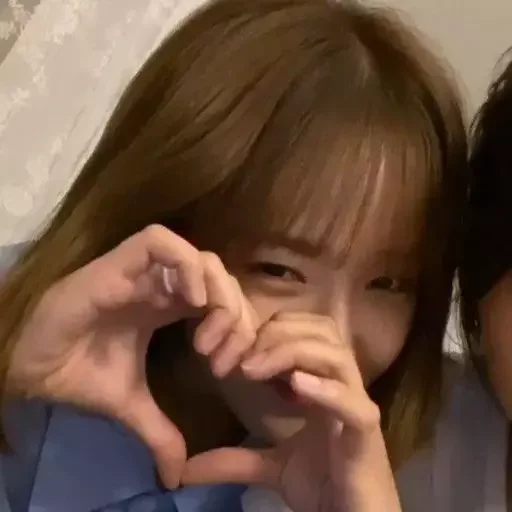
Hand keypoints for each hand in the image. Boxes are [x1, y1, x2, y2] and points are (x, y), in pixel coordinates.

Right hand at [6, 225, 255, 487]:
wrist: (35, 367)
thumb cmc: (82, 375)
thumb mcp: (132, 404)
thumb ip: (161, 431)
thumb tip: (176, 477)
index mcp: (171, 307)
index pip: (223, 300)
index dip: (237, 327)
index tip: (225, 367)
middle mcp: (164, 285)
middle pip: (222, 278)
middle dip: (236, 314)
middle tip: (221, 356)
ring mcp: (144, 270)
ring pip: (202, 258)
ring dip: (217, 294)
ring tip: (205, 337)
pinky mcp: (121, 262)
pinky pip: (164, 242)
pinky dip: (188, 267)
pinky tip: (190, 304)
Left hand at [182, 313, 401, 511]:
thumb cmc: (324, 486)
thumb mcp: (272, 466)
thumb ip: (236, 458)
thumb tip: (187, 469)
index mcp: (324, 384)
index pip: (306, 330)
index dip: (272, 329)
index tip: (235, 349)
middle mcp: (343, 385)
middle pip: (323, 330)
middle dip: (280, 332)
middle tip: (244, 355)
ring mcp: (356, 407)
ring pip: (337, 356)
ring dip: (292, 352)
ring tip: (255, 369)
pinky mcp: (366, 436)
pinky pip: (353, 404)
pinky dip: (326, 390)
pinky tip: (295, 385)